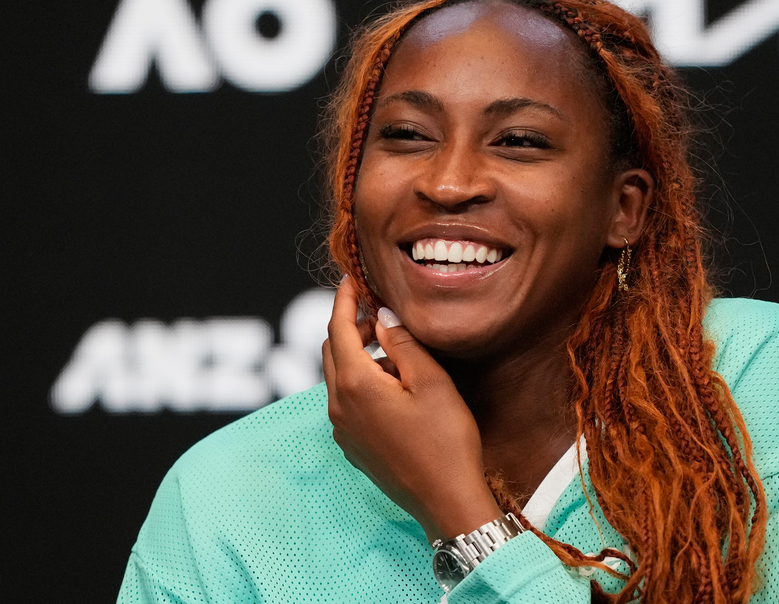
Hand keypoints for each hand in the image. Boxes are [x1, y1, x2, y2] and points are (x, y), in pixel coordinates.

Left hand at [322, 278, 502, 541]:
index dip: (344, 300)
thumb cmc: (446, 440)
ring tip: (396, 353)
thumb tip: (382, 318)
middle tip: (378, 312)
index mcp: (355, 384)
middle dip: (350, 326)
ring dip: (359, 356)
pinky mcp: (353, 446)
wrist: (446, 501)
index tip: (351, 278)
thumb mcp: (432, 382)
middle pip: (332, 351)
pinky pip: (347, 401)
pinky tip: (394, 387)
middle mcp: (339, 406)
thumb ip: (402, 344)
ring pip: (339, 377)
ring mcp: (343, 429)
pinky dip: (361, 382)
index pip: (337, 328)